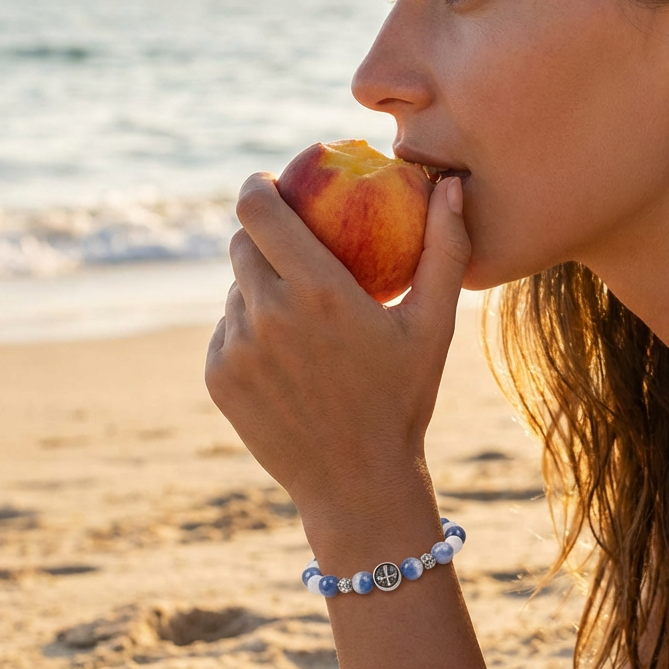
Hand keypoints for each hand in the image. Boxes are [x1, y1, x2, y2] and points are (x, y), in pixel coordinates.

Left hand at [205, 174, 469, 525]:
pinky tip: (284, 358)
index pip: (258, 208)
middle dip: (263, 236)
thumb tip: (450, 185)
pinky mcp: (218, 378)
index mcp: (318, 290)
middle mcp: (266, 314)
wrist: (357, 483)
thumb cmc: (403, 400)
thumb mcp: (433, 326)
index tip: (270, 184)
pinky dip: (247, 330)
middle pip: (240, 243)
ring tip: (299, 318)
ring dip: (258, 287)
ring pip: (233, 290)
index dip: (257, 186)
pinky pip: (223, 331)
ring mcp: (235, 349)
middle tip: (293, 251)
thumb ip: (445, 249)